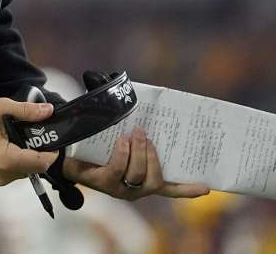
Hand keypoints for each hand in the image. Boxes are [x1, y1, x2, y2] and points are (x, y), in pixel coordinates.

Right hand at [0, 98, 57, 185]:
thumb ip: (26, 111)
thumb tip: (47, 110)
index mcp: (5, 160)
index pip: (40, 163)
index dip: (52, 152)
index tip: (54, 138)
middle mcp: (3, 175)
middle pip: (35, 168)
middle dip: (40, 151)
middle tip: (39, 132)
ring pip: (26, 170)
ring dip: (30, 155)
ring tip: (25, 135)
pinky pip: (15, 170)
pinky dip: (19, 158)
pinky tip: (14, 142)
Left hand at [63, 127, 208, 200]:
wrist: (67, 151)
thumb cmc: (99, 142)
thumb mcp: (119, 130)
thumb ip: (130, 114)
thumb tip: (129, 86)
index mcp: (144, 180)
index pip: (170, 188)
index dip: (188, 189)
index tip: (208, 187)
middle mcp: (134, 189)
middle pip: (154, 180)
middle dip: (152, 155)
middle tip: (144, 133)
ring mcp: (119, 189)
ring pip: (137, 175)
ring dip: (138, 152)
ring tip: (133, 134)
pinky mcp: (102, 183)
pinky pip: (117, 170)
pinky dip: (122, 154)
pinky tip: (121, 142)